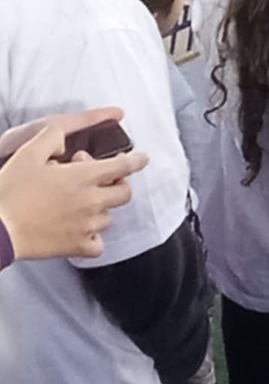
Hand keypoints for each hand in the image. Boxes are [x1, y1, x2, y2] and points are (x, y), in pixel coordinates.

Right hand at [0, 117, 148, 260]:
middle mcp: (92, 202)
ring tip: (81, 203)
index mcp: (83, 177)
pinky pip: (98, 244)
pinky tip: (81, 229)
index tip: (142, 159)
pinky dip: (94, 237)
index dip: (136, 160)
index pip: (123, 166)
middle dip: (118, 183)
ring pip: (110, 217)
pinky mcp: (76, 247)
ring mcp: (86, 227)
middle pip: (124, 193)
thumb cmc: (11, 189)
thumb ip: (54, 136)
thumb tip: (69, 137)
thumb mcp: (30, 151)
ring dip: (102, 207)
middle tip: (100, 179)